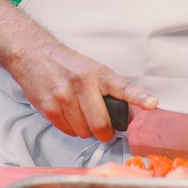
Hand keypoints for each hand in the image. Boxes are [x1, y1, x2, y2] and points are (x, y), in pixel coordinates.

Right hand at [7, 40, 157, 142]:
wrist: (35, 56)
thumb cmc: (68, 65)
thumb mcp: (94, 71)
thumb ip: (111, 91)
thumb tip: (129, 114)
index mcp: (99, 74)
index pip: (123, 88)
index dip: (140, 98)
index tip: (153, 104)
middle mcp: (82, 85)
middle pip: (100, 124)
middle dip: (105, 132)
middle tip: (105, 129)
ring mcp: (64, 98)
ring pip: (83, 132)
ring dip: (86, 130)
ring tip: (81, 115)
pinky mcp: (49, 108)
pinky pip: (67, 131)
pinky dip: (71, 129)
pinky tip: (69, 115)